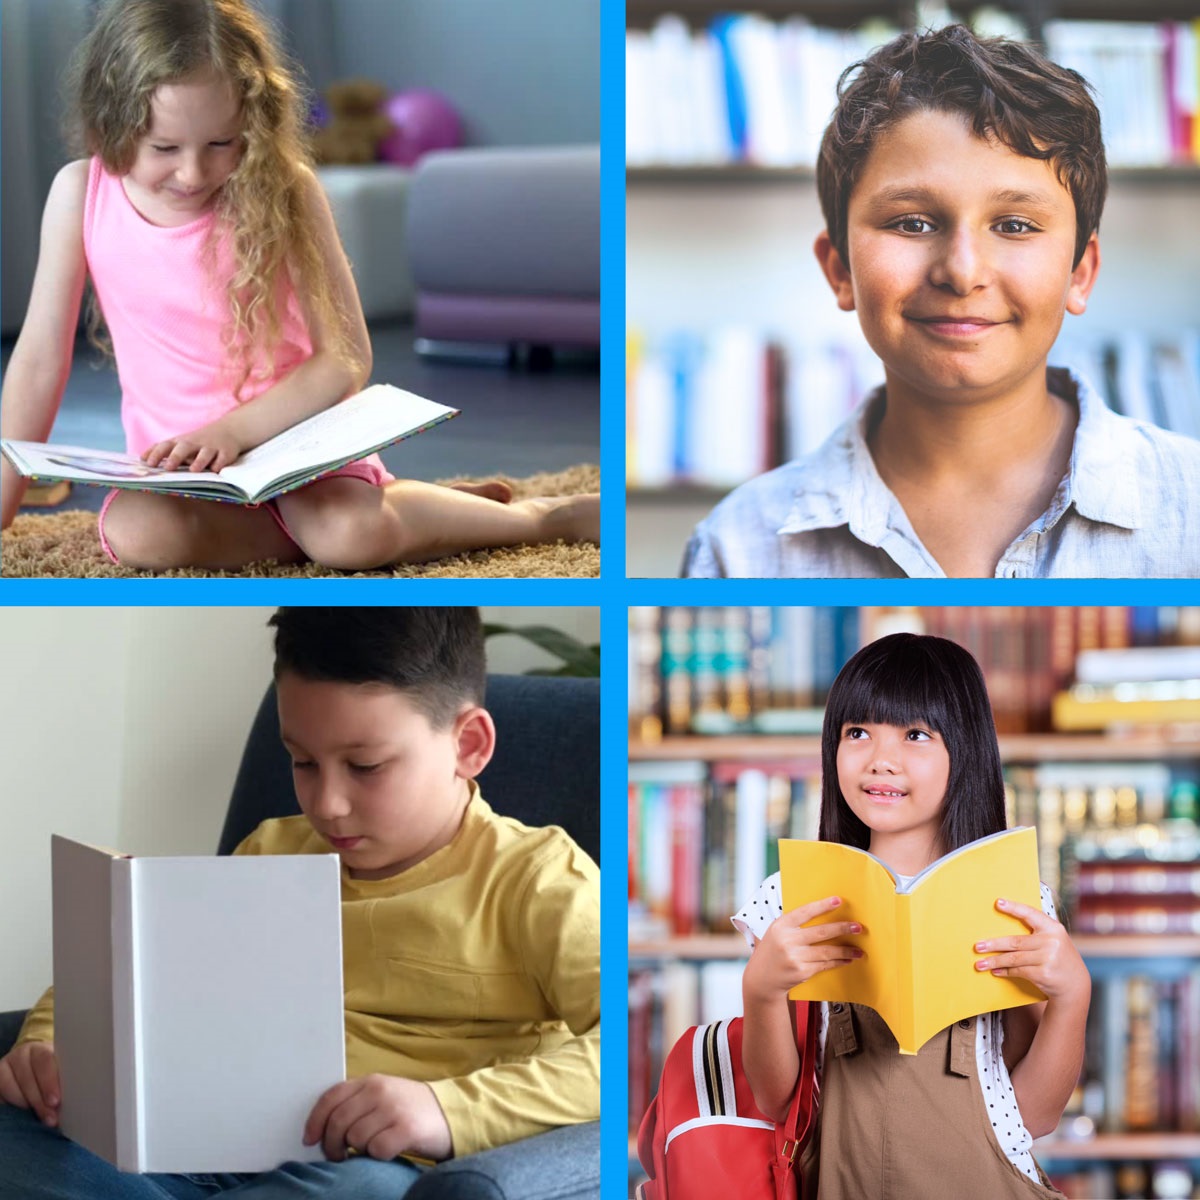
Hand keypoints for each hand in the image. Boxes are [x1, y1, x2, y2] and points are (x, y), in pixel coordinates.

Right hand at [0, 1041, 60, 1125]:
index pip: (44, 1061)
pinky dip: (11, 1107)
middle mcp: (21, 1055)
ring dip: (26, 1106)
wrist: (30, 1065)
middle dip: (40, 1101)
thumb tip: (78, 1096)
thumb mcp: (60, 1068)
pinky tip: (23, 1116)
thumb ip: (65, 1077)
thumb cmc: (51, 1070)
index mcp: (41, 1048)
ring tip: (39, 1119)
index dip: (49, 1082)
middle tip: (51, 1118)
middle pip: (28, 1078)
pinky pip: (1, 1097)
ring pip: (11, 1088)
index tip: (56, 1101)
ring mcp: (5, 1068)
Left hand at [142, 421, 242, 472]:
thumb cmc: (199, 442)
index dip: (156, 453)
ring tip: (193, 470)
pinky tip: (216, 470)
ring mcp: (211, 447)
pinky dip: (219, 464)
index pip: (166, 445)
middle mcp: (195, 443)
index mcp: (181, 442)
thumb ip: (165, 452)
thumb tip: (143, 462)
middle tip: (168, 468)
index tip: (147, 462)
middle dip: (176, 457)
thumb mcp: (181, 444)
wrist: (228, 430)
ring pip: (204, 453)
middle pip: (183, 448)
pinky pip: (222, 458)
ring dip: (199, 461)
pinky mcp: (226, 452)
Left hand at [303, 1074, 452, 1163]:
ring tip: (371, 1148)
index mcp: (370, 1081)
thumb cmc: (408, 1108)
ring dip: (359, 1150)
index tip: (309, 1139)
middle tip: (338, 1155)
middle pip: (338, 1122)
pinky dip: (378, 1155)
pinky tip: (388, 1150)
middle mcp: (380, 1091)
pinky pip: (376, 1150)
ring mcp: (394, 1108)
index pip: (331, 1097)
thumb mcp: (382, 1096)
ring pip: (355, 1138)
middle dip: (332, 1145)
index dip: (314, 1121)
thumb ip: (356, 1102)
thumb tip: (321, 1127)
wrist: (449, 1113)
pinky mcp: (407, 1128)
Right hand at [743, 895, 863, 1006]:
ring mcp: (794, 957)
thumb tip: (826, 915)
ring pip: (826, 951)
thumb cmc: (773, 951)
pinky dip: (838, 962)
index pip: (805, 912)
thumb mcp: (778, 932)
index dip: (822, 906)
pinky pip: (825, 965)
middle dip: (842, 928)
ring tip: (859, 949)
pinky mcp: (802, 972)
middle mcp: (787, 940)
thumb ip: (796, 924)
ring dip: (845, 950)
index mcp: (781, 926)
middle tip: (858, 927)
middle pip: (821, 932)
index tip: (838, 901)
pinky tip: (847, 959)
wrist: (761, 978)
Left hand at [974, 898, 1090, 1002]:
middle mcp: (1051, 942)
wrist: (1075, 984)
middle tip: (977, 946)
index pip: (1030, 914)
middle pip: (1015, 941)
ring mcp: (1048, 958)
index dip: (1013, 908)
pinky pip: (1018, 971)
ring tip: (980, 964)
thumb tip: (1003, 925)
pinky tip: (995, 971)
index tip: (998, 903)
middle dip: (993, 944)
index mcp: (1053, 928)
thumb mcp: (1053, 940)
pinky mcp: (1043, 974)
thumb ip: (1036, 932)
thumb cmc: (1058, 957)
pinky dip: (1004, 971)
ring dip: (994, 961)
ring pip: (1013, 958)